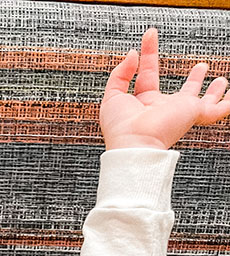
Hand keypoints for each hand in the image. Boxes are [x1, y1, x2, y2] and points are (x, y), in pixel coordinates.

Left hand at [100, 27, 229, 149]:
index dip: (149, 53)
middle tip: (200, 67)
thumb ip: (122, 72)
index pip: (149, 73)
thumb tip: (133, 54)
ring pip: (201, 101)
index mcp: (143, 104)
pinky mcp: (193, 113)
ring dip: (211, 92)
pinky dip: (226, 105)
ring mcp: (180, 112)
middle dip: (193, 80)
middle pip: (183, 92)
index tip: (149, 35)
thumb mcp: (113, 94)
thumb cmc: (121, 128)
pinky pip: (216, 111)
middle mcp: (164, 109)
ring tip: (221, 82)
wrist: (135, 143)